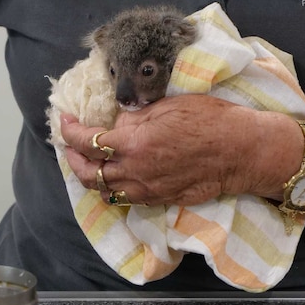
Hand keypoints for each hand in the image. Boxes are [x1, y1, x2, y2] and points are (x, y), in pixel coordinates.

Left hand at [61, 94, 302, 204]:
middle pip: (87, 174)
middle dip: (72, 159)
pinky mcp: (161, 199)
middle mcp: (135, 171)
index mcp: (134, 143)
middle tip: (69, 145)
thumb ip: (135, 118)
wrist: (240, 149)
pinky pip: (128, 198)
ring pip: (105, 191)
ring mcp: (148, 189)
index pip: (86, 141)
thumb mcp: (167, 106)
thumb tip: (116, 124)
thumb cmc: (209, 119)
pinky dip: (115, 187)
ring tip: (88, 163)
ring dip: (91, 177)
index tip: (64, 120)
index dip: (69, 131)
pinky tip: (117, 174)